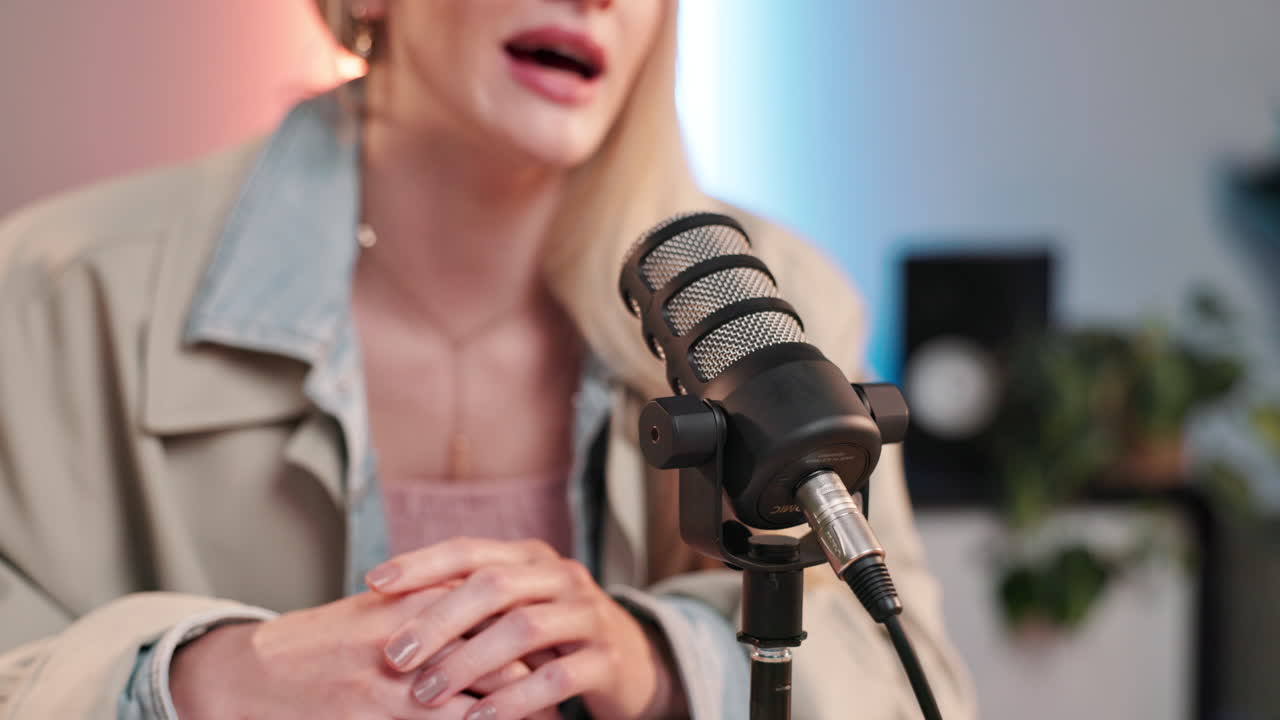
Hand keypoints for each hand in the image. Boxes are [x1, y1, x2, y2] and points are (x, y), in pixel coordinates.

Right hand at [169, 587, 555, 719]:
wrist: (246, 677)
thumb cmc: (315, 644)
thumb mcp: (373, 610)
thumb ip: (425, 603)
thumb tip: (482, 608)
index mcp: (413, 601)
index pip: (494, 614)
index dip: (531, 638)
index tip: (558, 653)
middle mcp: (411, 638)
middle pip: (499, 659)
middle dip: (536, 682)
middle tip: (566, 696)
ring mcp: (396, 685)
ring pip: (480, 703)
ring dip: (517, 713)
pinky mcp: (380, 717)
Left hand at [366, 538, 685, 719]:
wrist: (632, 662)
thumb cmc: (553, 636)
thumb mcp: (515, 608)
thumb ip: (469, 601)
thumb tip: (386, 604)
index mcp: (531, 558)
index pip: (470, 549)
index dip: (421, 563)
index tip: (374, 584)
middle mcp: (560, 577)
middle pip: (494, 586)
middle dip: (438, 620)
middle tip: (394, 655)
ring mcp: (587, 615)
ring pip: (524, 629)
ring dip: (469, 663)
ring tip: (426, 693)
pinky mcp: (606, 659)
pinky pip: (557, 677)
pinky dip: (514, 700)